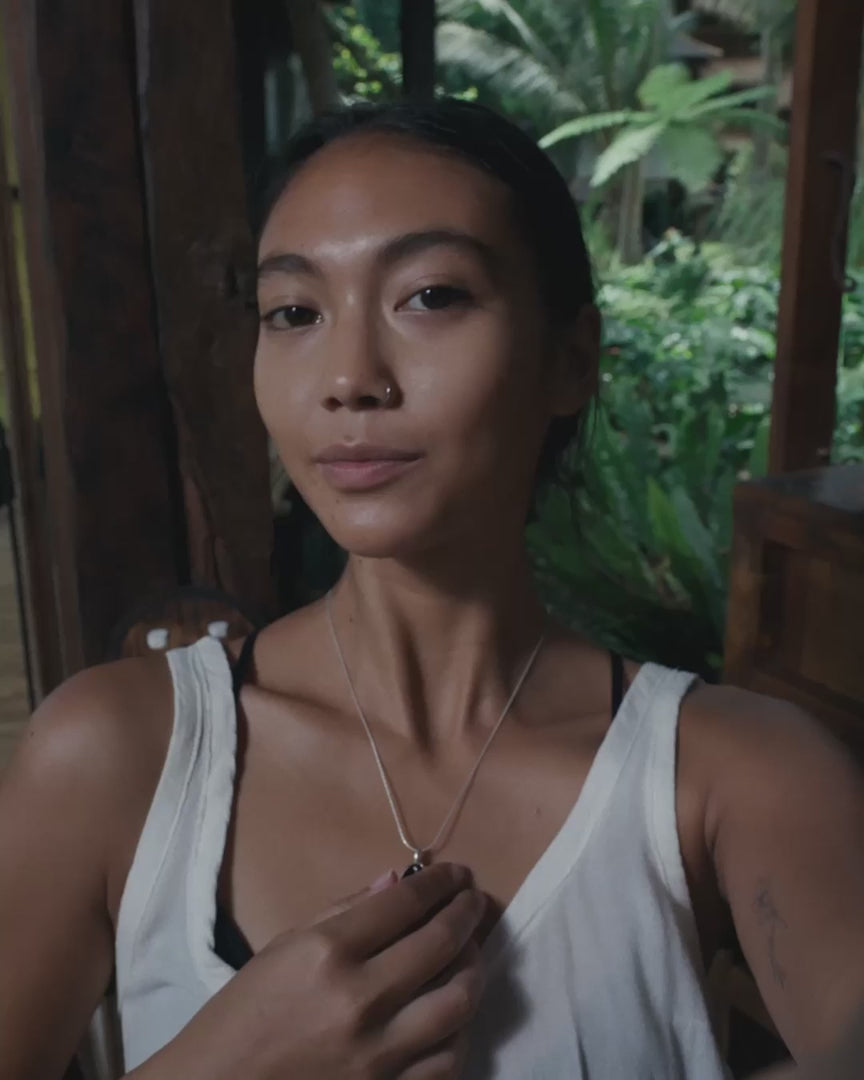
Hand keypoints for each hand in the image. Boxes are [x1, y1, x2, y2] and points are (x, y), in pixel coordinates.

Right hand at [151, 861, 486, 1079]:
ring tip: (470, 952)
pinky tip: (452, 1011)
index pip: (407, 903)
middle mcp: (360, 1000)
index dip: (441, 882)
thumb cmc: (241, 1013)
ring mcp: (379, 1055)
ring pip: (459, 1002)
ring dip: (474, 968)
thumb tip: (397, 882)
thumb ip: (343, 911)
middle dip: (468, 913)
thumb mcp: (283, 946)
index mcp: (328, 953)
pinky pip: (447, 1060)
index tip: (457, 874)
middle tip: (473, 901)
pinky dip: (458, 1030)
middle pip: (442, 944)